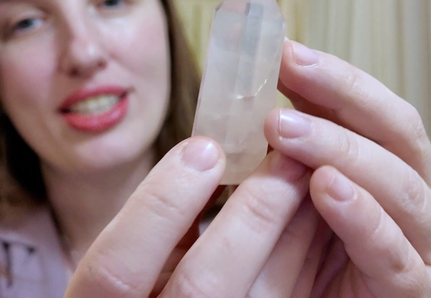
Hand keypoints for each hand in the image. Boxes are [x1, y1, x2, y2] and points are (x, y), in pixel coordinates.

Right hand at [64, 136, 312, 297]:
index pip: (118, 269)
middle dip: (249, 214)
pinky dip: (306, 252)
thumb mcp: (126, 255)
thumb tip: (206, 157)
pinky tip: (313, 211)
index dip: (160, 205)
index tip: (203, 148)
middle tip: (282, 156)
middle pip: (204, 284)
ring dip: (293, 229)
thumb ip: (155, 222)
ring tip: (308, 173)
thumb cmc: (134, 283)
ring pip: (264, 296)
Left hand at [262, 40, 430, 296]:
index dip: (332, 74)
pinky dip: (362, 215)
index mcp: (383, 164)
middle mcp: (408, 195)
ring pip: (400, 185)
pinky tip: (325, 188)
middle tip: (287, 69)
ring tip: (283, 129)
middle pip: (397, 131)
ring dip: (341, 149)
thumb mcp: (277, 182)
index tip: (282, 48)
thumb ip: (277, 142)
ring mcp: (416, 240)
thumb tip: (248, 80)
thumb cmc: (283, 246)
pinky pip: (391, 250)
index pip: (371, 108)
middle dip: (342, 95)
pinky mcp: (407, 285)